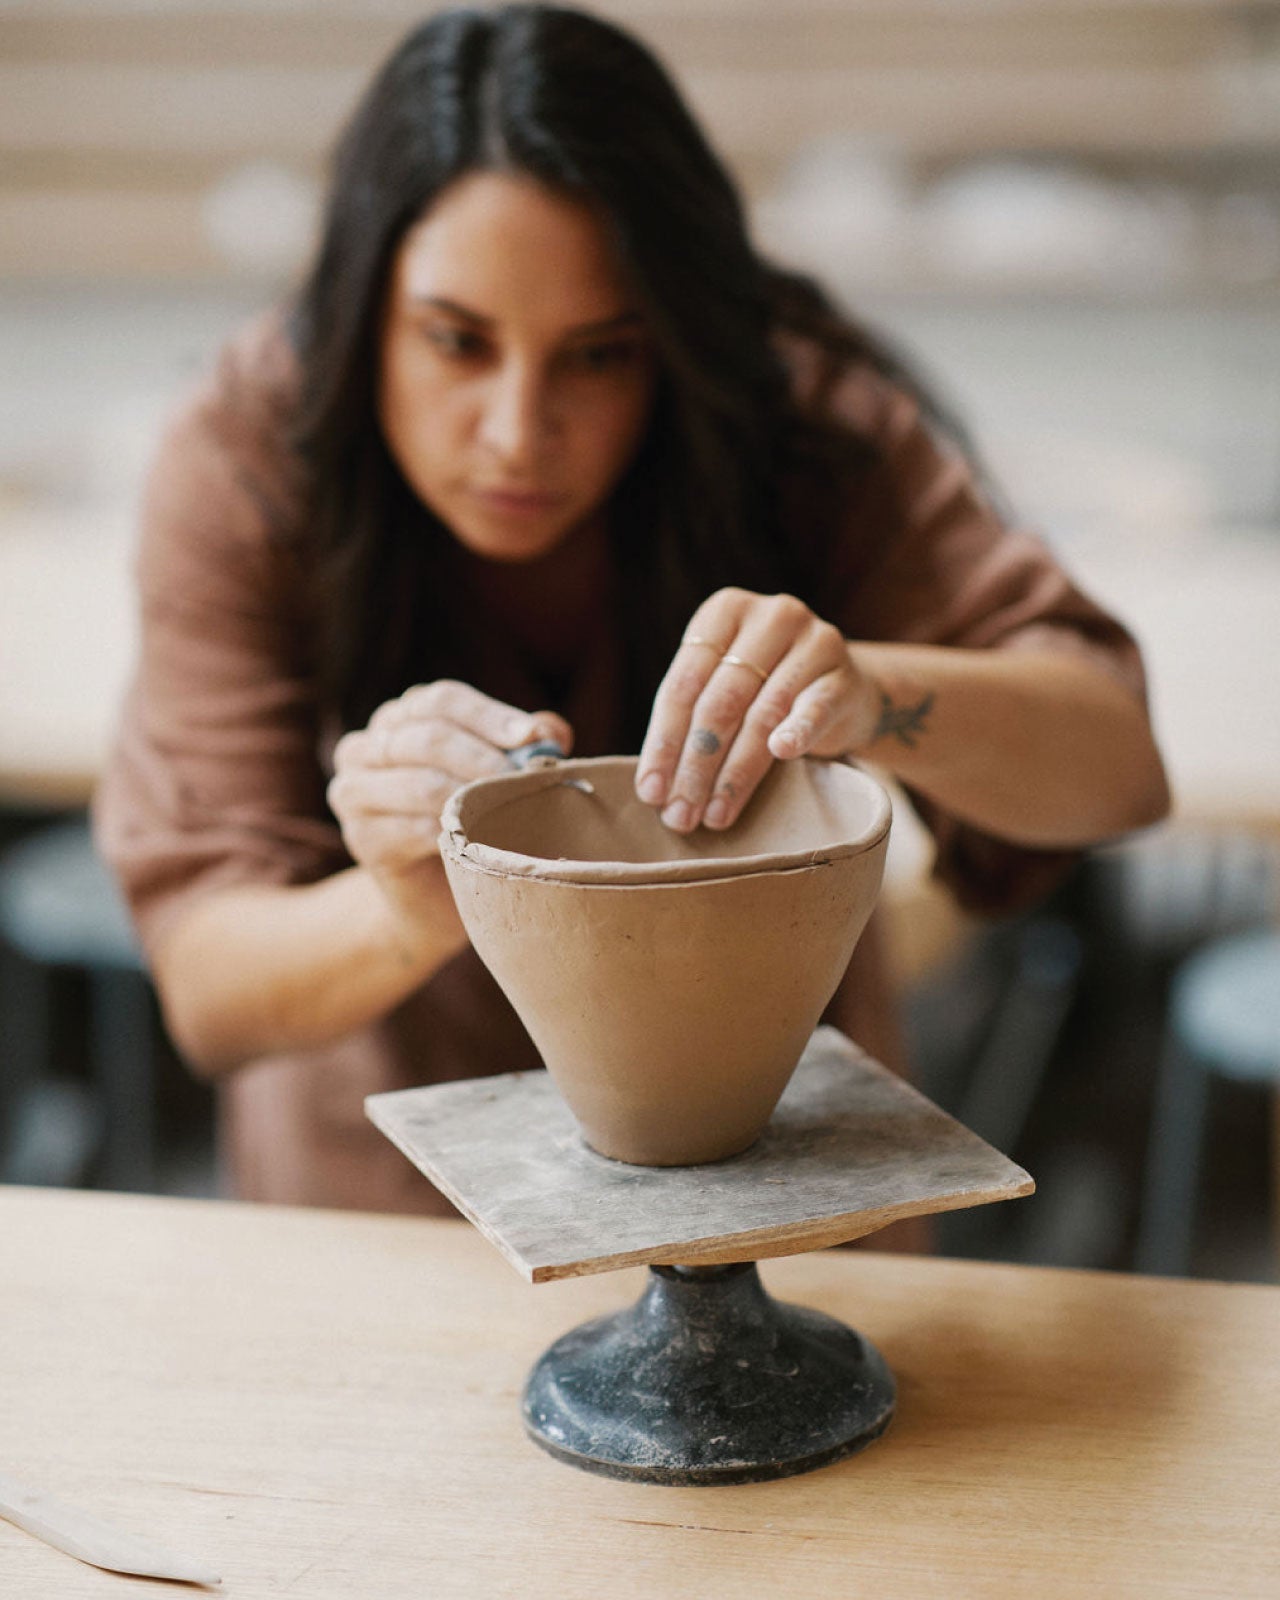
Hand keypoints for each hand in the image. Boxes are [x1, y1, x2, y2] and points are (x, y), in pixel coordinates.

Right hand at [328, 680, 571, 921]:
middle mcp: (366, 747)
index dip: (488, 716)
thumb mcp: (495, 774)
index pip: (441, 700)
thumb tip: (550, 731)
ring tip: (510, 809)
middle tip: (523, 779)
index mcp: (400, 718)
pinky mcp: (362, 838)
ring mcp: (355, 792)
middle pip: (428, 737)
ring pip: (421, 783)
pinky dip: (453, 833)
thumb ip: (518, 745)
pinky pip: (413, 829)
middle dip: (484, 758)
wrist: (432, 892)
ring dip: (472, 797)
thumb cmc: (470, 819)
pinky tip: (480, 841)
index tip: (530, 737)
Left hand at [634, 589, 878, 832]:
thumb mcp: (725, 688)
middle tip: (680, 815)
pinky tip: (781, 753)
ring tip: (715, 814)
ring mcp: (812, 641)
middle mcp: (769, 616)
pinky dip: (797, 731)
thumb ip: (690, 719)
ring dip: (735, 772)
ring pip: (761, 713)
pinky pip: (815, 707)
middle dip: (695, 765)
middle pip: (719, 701)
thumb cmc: (767, 691)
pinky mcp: (844, 673)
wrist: (843, 690)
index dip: (663, 742)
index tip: (650, 792)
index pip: (683, 684)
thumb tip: (652, 788)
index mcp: (724, 612)